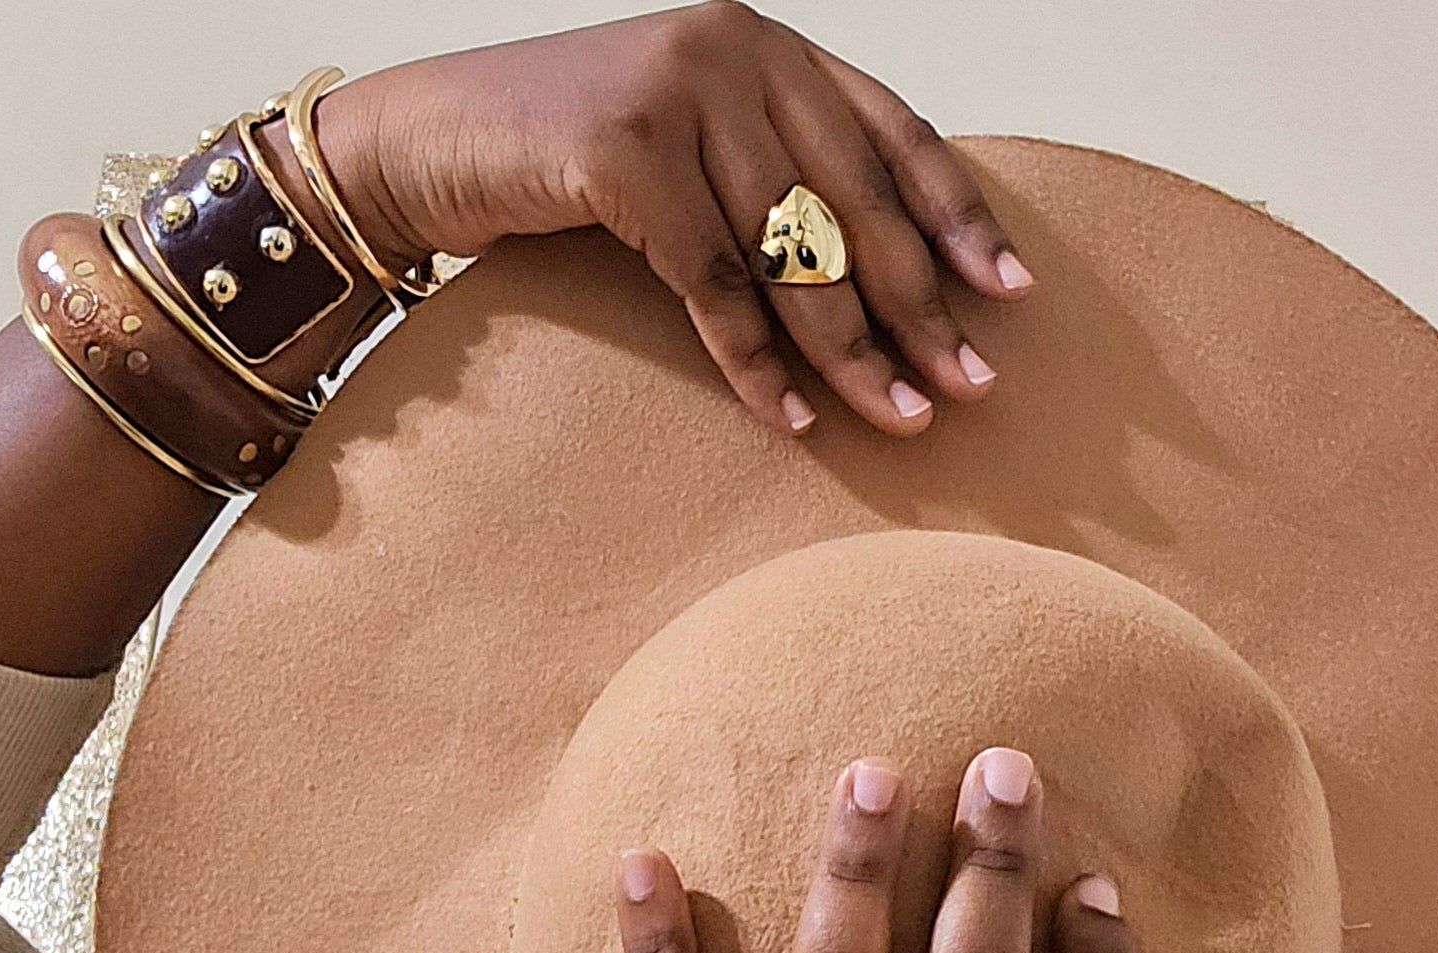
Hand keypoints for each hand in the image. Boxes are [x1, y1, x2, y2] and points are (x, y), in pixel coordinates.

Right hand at [321, 3, 1031, 438]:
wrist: (426, 141)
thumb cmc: (560, 160)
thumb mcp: (687, 148)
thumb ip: (770, 178)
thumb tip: (868, 282)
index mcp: (766, 47)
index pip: (890, 131)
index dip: (957, 213)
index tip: (1011, 289)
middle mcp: (735, 52)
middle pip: (857, 201)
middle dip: (922, 306)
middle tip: (973, 385)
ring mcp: (678, 92)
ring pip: (794, 250)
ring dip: (854, 351)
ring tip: (901, 420)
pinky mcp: (621, 149)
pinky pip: (713, 283)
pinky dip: (755, 361)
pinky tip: (794, 416)